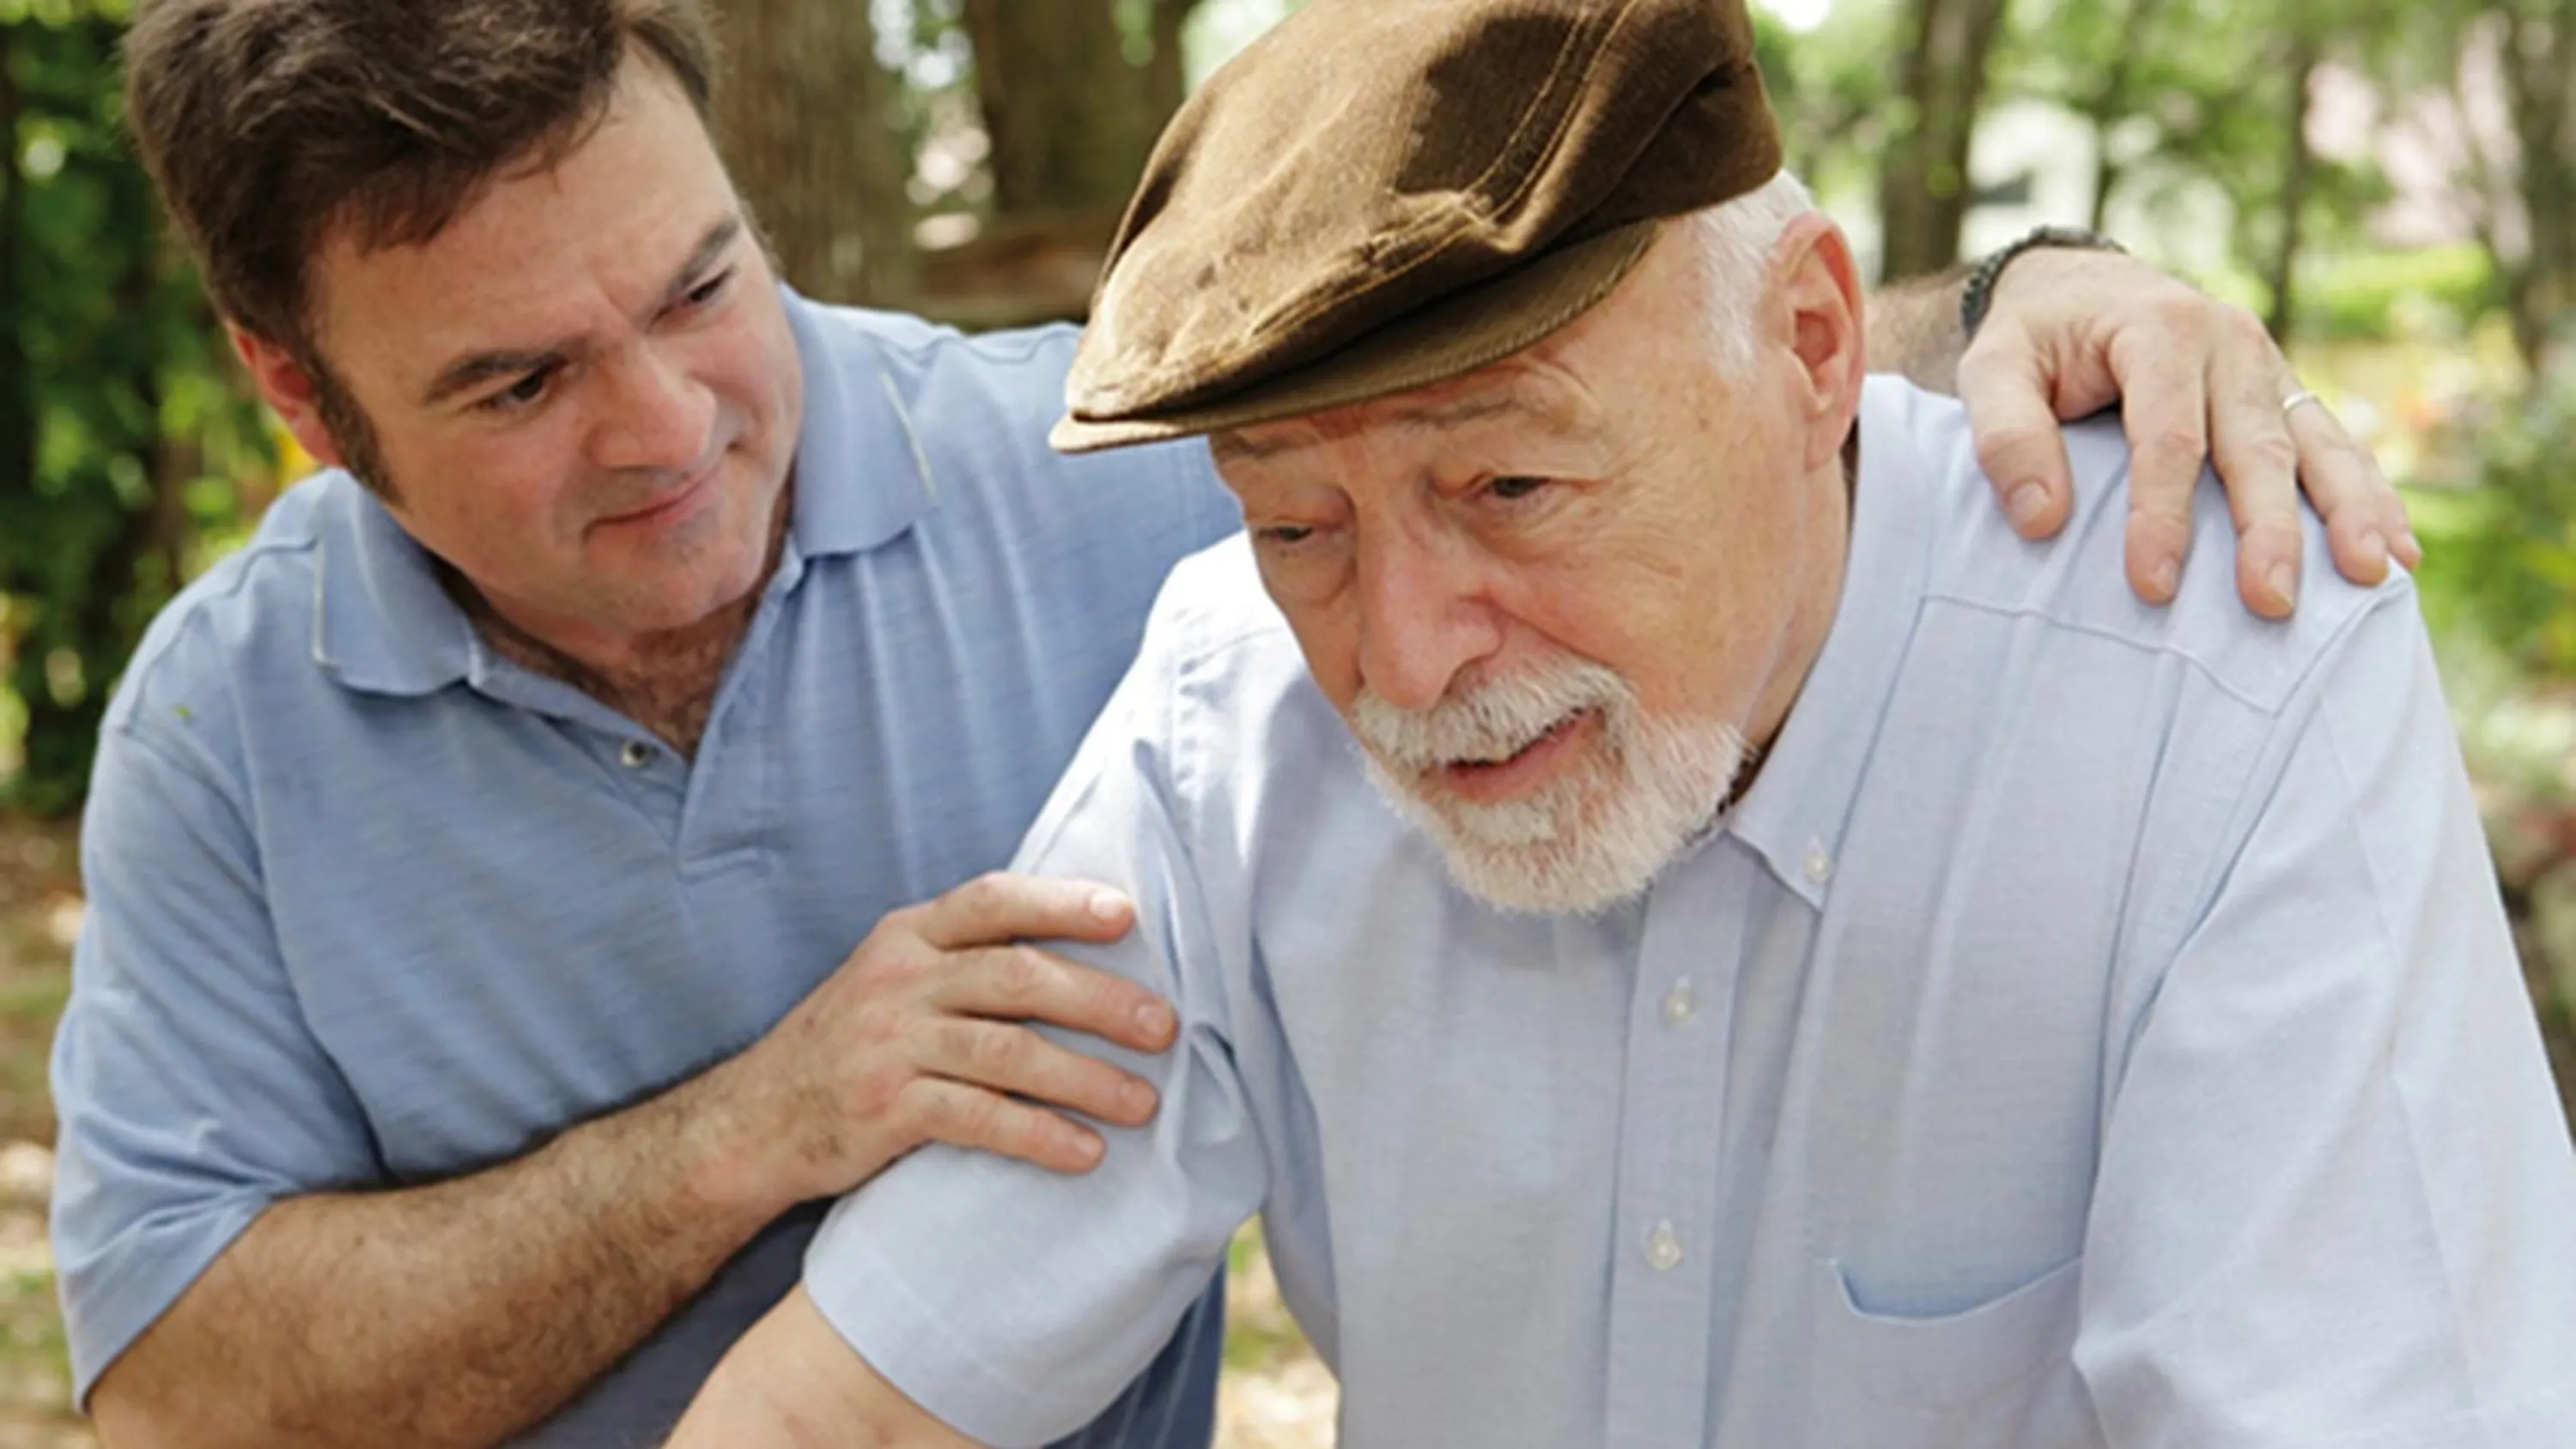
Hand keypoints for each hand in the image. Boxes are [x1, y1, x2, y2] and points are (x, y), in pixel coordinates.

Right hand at [705, 873, 1178, 1207]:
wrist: (754, 1120)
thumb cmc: (851, 1044)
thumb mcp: (895, 977)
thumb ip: (967, 959)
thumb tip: (1083, 954)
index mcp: (910, 934)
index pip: (994, 900)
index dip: (1062, 902)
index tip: (1127, 915)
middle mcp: (901, 979)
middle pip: (1018, 976)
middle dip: (1100, 1000)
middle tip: (1164, 1028)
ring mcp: (890, 1043)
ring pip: (1008, 1050)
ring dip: (1086, 1078)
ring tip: (1143, 1103)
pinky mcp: (886, 1109)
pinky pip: (979, 1117)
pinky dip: (1039, 1134)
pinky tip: (1083, 1152)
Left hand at [1954, 247, 2418, 618]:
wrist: (2079, 288)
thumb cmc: (2033, 339)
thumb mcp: (1990, 367)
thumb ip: (2004, 435)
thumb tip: (2041, 519)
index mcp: (2162, 330)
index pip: (2168, 437)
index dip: (2162, 514)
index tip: (2153, 586)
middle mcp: (2231, 344)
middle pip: (2256, 447)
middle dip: (2268, 529)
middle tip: (2271, 602)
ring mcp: (2268, 370)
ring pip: (2318, 445)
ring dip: (2349, 513)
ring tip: (2373, 574)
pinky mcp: (2285, 396)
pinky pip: (2336, 448)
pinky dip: (2369, 497)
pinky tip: (2396, 552)